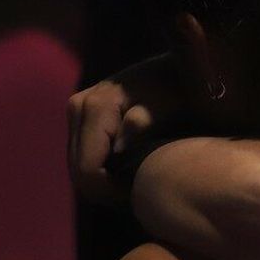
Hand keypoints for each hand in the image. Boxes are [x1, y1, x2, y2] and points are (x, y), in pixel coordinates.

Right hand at [67, 54, 182, 203]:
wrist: (181, 67)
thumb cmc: (181, 90)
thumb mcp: (170, 105)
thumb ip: (145, 123)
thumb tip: (118, 148)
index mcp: (96, 106)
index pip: (87, 170)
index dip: (111, 192)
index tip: (142, 192)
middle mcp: (79, 106)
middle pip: (79, 171)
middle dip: (107, 190)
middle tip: (142, 192)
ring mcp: (78, 110)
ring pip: (80, 166)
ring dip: (106, 181)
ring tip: (139, 180)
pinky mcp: (83, 116)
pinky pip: (85, 155)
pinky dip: (104, 169)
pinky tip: (130, 169)